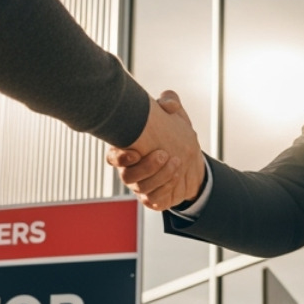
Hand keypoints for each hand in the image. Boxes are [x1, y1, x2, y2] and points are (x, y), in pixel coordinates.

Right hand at [106, 91, 203, 210]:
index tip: (135, 152)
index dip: (119, 157)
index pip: (113, 157)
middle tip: (163, 154)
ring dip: (160, 177)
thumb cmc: (174, 135)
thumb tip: (168, 104)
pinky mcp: (154, 198)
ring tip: (176, 162)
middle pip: (127, 176)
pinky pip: (154, 200)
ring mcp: (141, 186)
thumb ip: (170, 102)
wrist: (190, 160)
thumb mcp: (174, 116)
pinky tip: (177, 177)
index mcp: (128, 151)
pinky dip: (165, 190)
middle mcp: (130, 171)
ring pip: (142, 188)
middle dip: (146, 167)